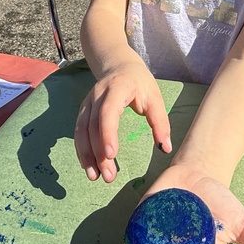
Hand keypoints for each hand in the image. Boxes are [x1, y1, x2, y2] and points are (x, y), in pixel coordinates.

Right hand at [75, 62, 171, 181]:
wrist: (119, 66)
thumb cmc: (139, 83)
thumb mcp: (155, 98)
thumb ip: (160, 122)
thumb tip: (165, 148)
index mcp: (116, 89)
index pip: (108, 112)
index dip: (107, 133)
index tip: (111, 154)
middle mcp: (97, 95)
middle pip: (93, 126)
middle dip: (98, 153)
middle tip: (108, 176)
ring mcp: (87, 103)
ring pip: (82, 131)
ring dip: (87, 155)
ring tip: (95, 177)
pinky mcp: (83, 111)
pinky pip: (78, 132)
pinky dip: (82, 150)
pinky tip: (88, 166)